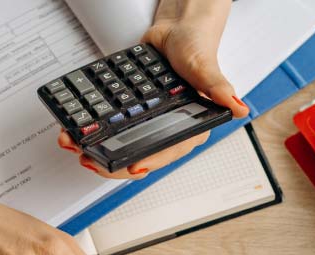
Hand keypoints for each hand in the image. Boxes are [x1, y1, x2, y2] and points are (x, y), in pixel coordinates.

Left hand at [58, 0, 248, 178]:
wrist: (176, 27)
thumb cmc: (196, 46)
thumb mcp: (204, 67)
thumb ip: (218, 88)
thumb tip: (239, 108)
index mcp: (190, 126)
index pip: (167, 152)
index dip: (148, 162)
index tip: (131, 167)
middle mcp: (168, 128)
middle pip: (139, 154)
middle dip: (112, 162)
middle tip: (91, 161)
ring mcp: (147, 122)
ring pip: (122, 144)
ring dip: (97, 149)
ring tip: (76, 147)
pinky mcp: (132, 111)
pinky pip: (112, 126)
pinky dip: (94, 130)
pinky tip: (75, 131)